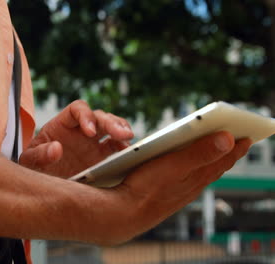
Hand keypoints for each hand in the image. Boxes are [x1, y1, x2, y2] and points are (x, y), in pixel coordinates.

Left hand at [20, 100, 133, 176]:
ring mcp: (93, 143)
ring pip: (112, 129)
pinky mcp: (102, 157)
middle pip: (100, 117)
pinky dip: (124, 149)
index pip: (77, 110)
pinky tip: (130, 154)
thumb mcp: (30, 162)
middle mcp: (80, 130)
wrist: (42, 184)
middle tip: (122, 134)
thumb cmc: (34, 167)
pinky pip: (117, 148)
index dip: (86, 117)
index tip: (91, 132)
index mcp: (62, 124)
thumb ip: (39, 154)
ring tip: (129, 140)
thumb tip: (56, 148)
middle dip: (112, 123)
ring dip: (122, 131)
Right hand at [86, 131, 251, 244]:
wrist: (125, 213)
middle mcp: (191, 186)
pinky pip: (188, 182)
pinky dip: (195, 173)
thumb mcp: (175, 165)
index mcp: (196, 176)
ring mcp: (180, 192)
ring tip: (218, 155)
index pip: (223, 159)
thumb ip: (201, 152)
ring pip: (202, 176)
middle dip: (227, 154)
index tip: (247, 136)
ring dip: (212, 163)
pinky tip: (188, 172)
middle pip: (215, 167)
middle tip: (238, 143)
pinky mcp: (167, 195)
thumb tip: (228, 139)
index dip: (236, 147)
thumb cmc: (146, 188)